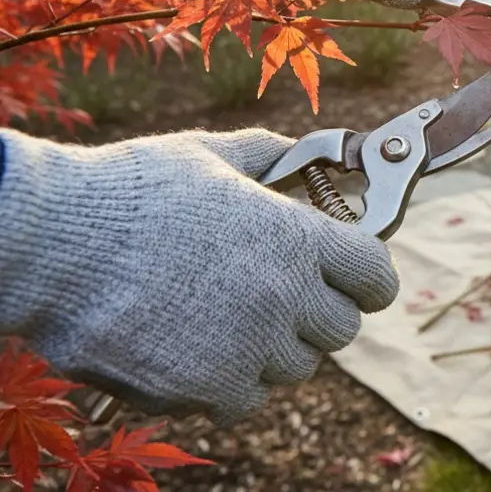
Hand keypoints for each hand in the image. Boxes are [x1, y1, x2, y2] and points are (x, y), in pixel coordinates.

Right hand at [0, 128, 399, 425]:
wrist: (52, 244)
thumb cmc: (128, 193)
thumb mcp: (206, 155)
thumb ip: (266, 155)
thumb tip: (298, 151)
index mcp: (296, 237)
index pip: (377, 277)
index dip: (368, 279)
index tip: (353, 278)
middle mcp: (284, 296)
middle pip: (342, 329)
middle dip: (317, 314)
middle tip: (278, 297)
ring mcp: (247, 348)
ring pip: (294, 369)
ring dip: (272, 350)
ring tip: (225, 318)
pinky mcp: (204, 388)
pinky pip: (244, 399)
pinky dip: (227, 382)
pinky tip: (194, 347)